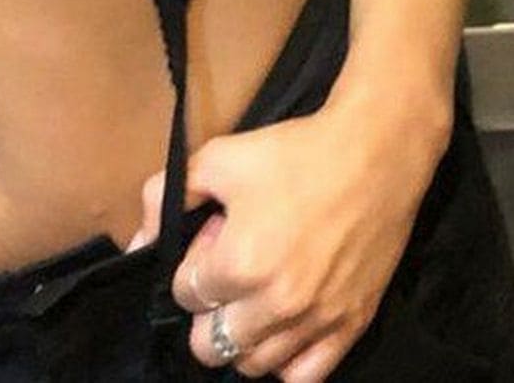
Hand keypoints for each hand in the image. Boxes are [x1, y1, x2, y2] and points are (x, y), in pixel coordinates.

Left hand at [125, 88, 448, 381]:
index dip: (192, 266)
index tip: (212, 242)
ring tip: (254, 296)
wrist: (375, 155)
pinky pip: (303, 378)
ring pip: (252, 366)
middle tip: (228, 275)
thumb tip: (138, 243)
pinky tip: (283, 326)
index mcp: (240, 262)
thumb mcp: (219, 157)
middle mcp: (276, 303)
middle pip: (211, 344)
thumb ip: (167, 197)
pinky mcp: (350, 326)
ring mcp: (316, 321)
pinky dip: (284, 361)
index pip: (186, 294)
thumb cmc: (293, 152)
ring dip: (242, 336)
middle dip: (207, 311)